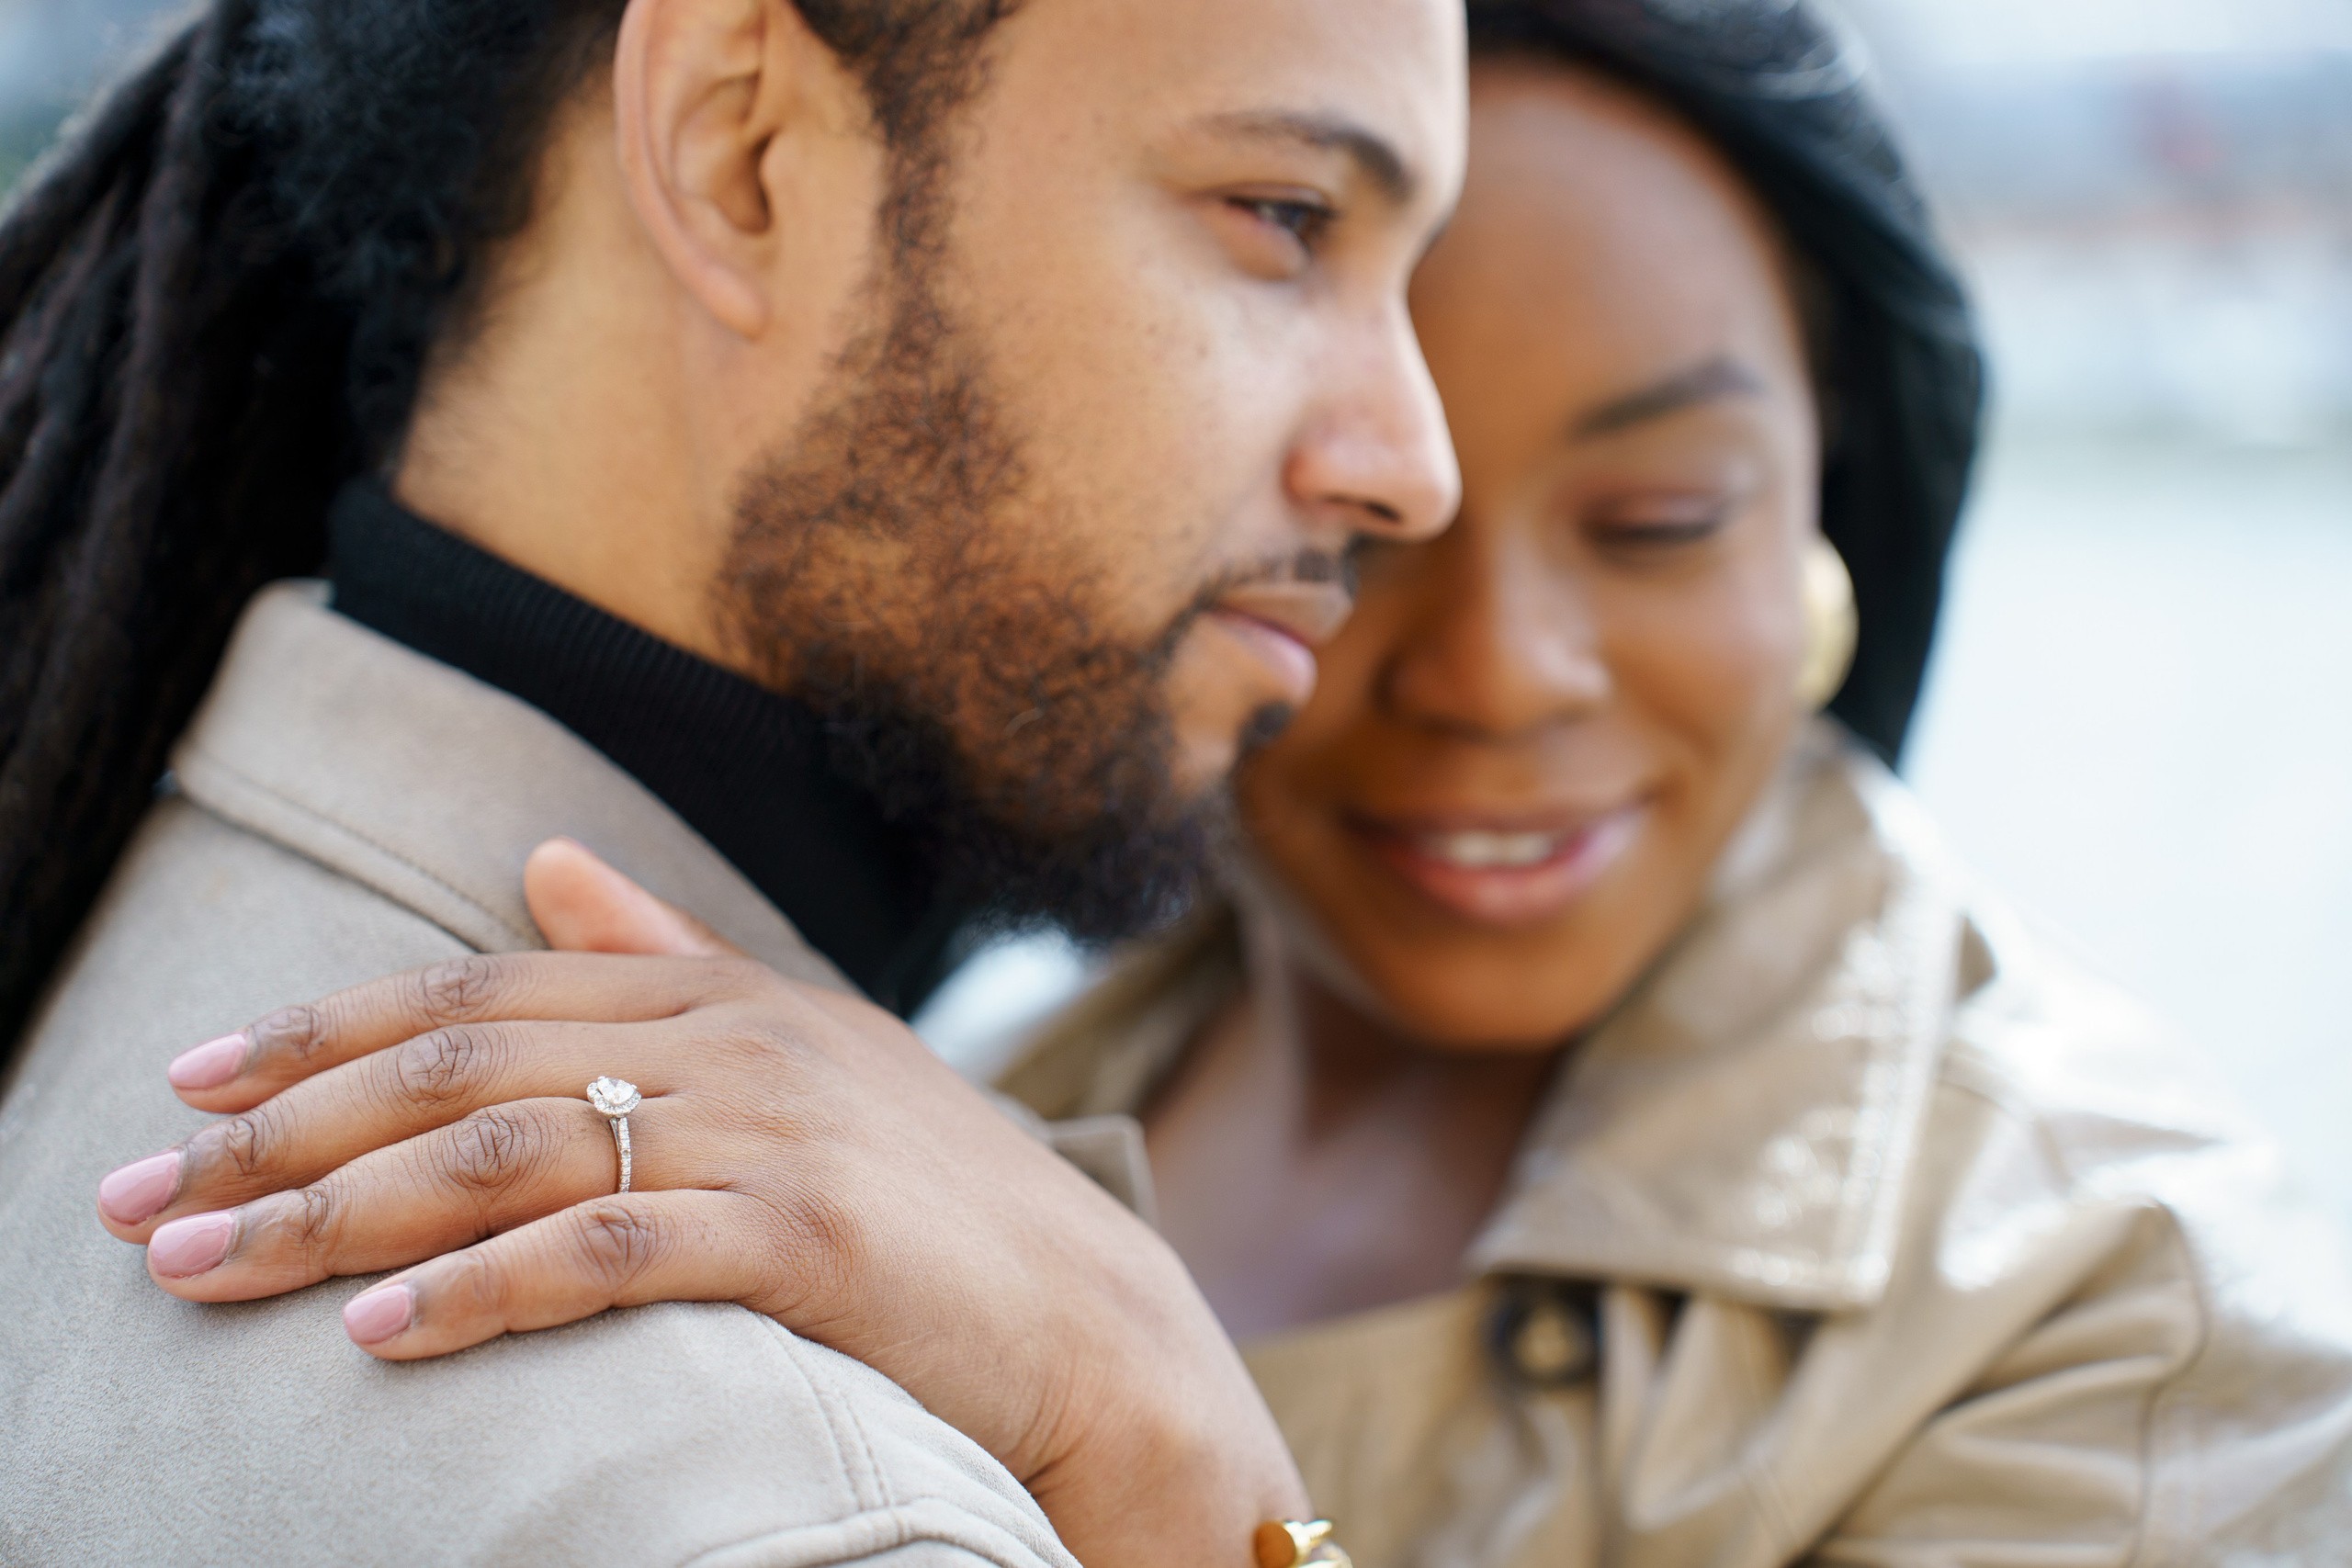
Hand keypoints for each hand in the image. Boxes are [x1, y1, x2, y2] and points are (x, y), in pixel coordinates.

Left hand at [95, 839, 1306, 1567]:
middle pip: (465, 1067)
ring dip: (339, 1213)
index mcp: (718, 992)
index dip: (326, 1029)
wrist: (1088, 1314)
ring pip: (512, 1151)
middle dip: (284, 1132)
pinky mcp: (805, 1240)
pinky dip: (480, 1289)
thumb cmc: (932, 1194)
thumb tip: (547, 861)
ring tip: (209, 1265)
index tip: (192, 1074)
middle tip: (142, 1194)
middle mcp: (733, 1040)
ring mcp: (772, 1133)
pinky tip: (378, 1332)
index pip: (482, 992)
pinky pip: (608, 1252)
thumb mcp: (803, 1047)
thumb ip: (670, 953)